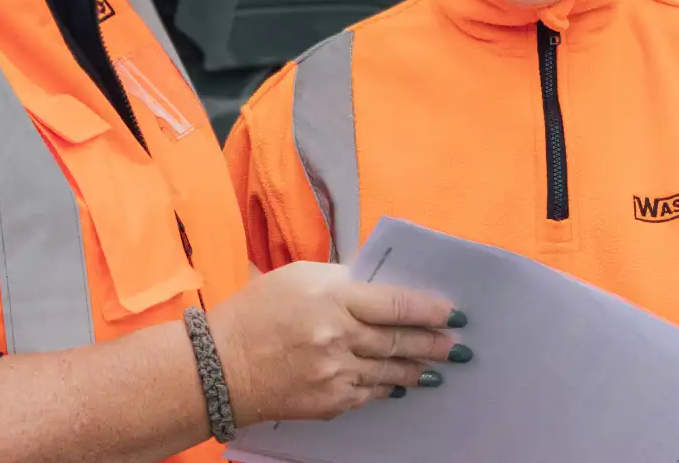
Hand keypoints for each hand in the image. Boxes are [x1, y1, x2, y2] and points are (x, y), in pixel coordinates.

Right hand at [207, 261, 468, 427]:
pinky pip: (369, 395)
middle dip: (434, 343)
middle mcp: (338, 337)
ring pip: (389, 372)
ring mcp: (334, 374)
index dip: (428, 309)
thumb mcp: (298, 277)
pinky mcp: (328, 402)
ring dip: (419, 370)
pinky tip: (402, 387)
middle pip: (398, 341)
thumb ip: (341, 281)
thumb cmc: (256, 311)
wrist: (220, 366)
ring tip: (441, 367)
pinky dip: (388, 390)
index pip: (394, 304)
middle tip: (458, 344)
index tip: (452, 311)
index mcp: (331, 298)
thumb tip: (377, 289)